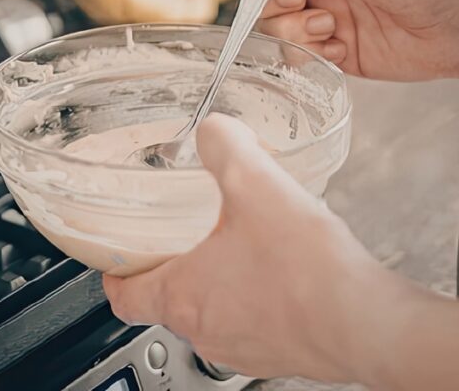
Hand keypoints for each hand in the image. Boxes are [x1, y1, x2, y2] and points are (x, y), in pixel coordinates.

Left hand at [102, 114, 404, 382]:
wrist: (371, 324)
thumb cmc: (309, 273)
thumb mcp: (255, 184)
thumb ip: (224, 147)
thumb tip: (213, 129)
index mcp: (182, 297)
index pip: (122, 297)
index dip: (112, 274)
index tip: (114, 259)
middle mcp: (206, 331)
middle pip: (166, 303)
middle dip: (169, 268)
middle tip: (178, 237)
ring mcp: (244, 349)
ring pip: (211, 315)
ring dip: (216, 283)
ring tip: (233, 247)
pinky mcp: (282, 355)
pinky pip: (253, 326)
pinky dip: (254, 299)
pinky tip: (278, 269)